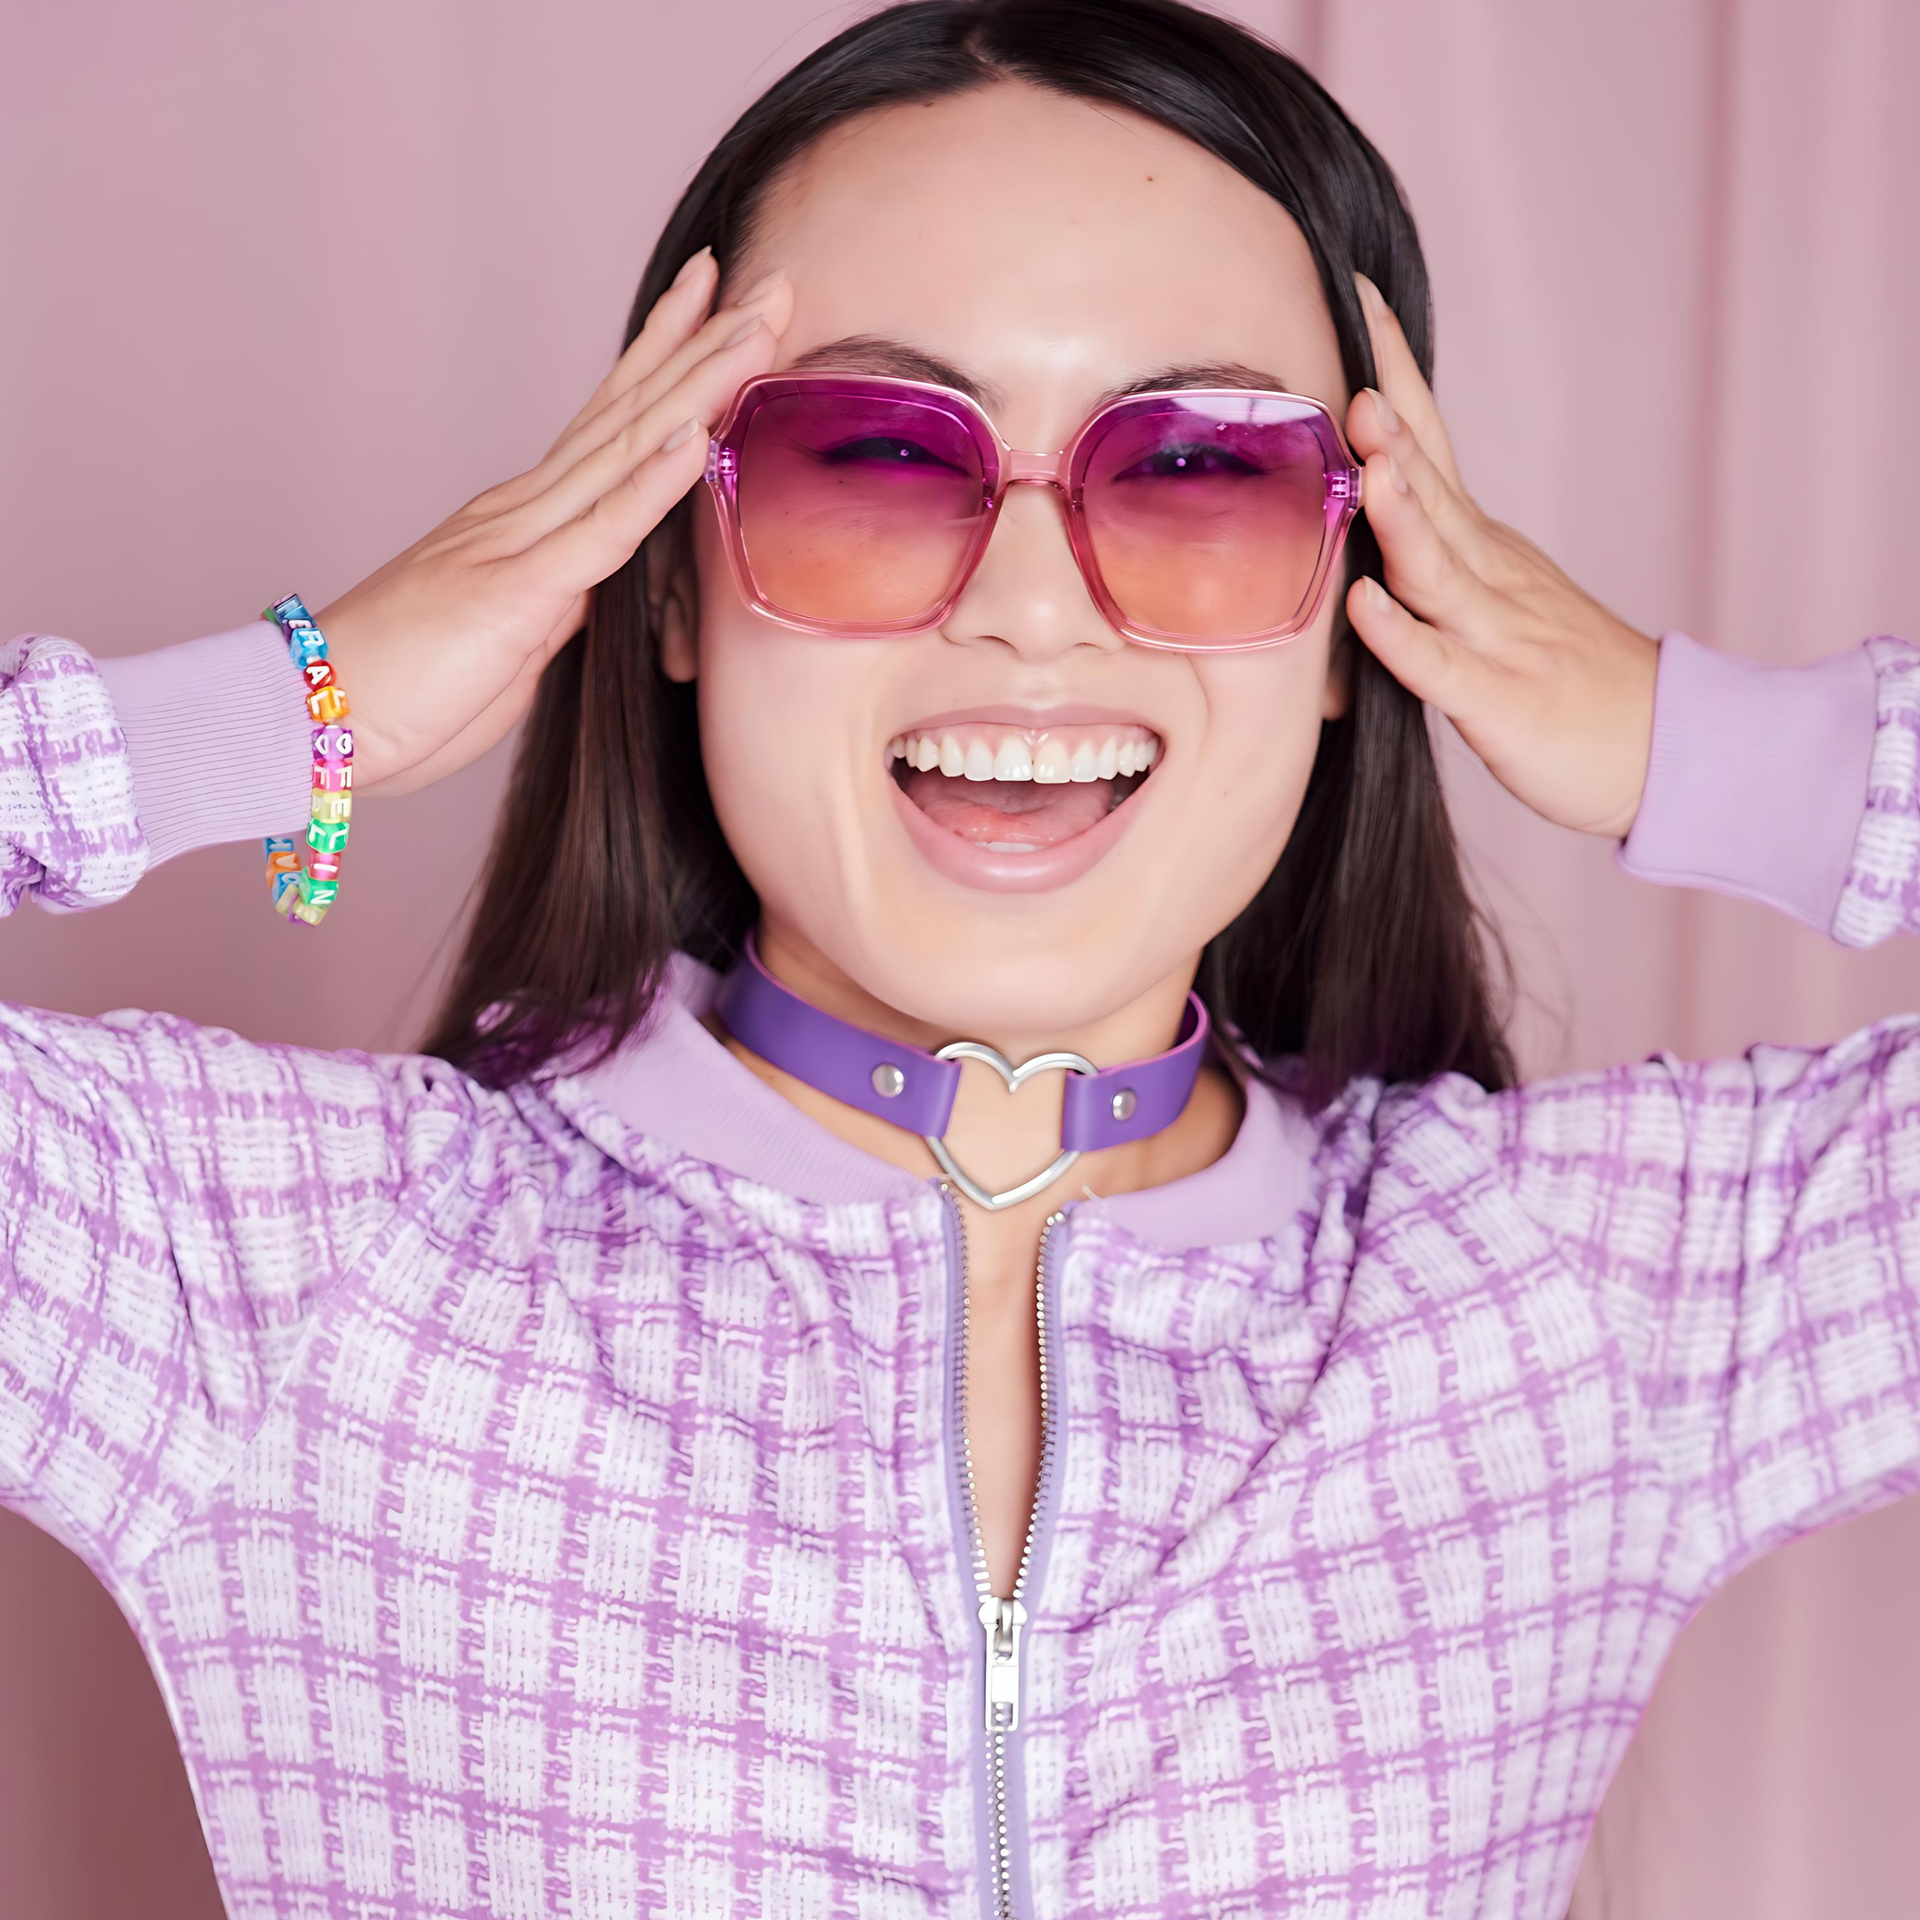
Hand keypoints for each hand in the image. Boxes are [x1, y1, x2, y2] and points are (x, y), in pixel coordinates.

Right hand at [314, 250, 793, 795]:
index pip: (614, 425)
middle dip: (705, 345)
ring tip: (756, 324)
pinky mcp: (516, 592)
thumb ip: (555, 603)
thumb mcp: (509, 643)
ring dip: (697, 384)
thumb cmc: (404, 689)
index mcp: (524, 521)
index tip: (723, 308)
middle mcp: (524, 511)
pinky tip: (696, 433)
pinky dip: (652, 480)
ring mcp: (518, 542)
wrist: (309, 719)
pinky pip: (600, 530)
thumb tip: (595, 590)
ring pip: (626, 446)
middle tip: (771, 282)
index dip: (671, 363)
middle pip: (631, 410)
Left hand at [1342, 274, 1658, 839]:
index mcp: (1482, 547)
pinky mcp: (1497, 700)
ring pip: (1440, 565)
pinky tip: (1362, 603)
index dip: (1394, 376)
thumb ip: (1431, 553)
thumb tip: (1368, 496)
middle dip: (1392, 423)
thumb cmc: (1562, 678)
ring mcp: (1495, 634)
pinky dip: (1401, 635)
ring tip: (1368, 458)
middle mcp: (1490, 574)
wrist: (1662, 749)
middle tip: (1351, 351)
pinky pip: (1440, 666)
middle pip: (1435, 486)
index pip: (1431, 445)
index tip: (1356, 298)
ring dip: (1403, 511)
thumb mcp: (1492, 598)